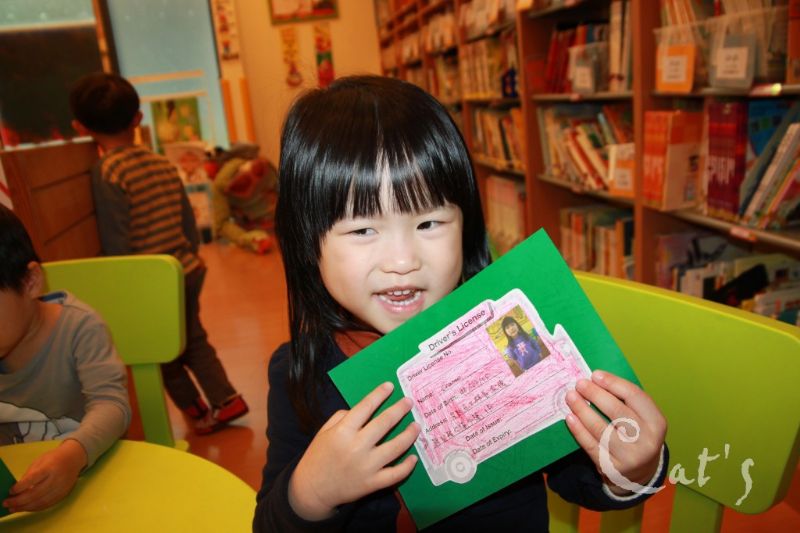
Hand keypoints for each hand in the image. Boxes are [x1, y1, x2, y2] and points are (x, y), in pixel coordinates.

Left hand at [3, 439, 87, 512]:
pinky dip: (35, 508)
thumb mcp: (40, 461)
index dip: (21, 487)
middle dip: (19, 500)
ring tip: (14, 508)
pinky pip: (47, 504)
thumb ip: (29, 475)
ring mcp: (61, 488)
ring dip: (25, 507)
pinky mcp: (64, 494)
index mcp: (50, 466)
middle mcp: (56, 478)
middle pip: (36, 493)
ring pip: (41, 502)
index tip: (11, 491)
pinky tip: (26, 507)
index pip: (33, 478)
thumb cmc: (54, 458)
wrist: (74, 458)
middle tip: (7, 503)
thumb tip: (18, 491)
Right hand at [288, 382, 420, 520]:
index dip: (379, 395)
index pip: (365, 407)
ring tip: (416, 426)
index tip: (390, 386)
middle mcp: (356, 447)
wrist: (312, 490)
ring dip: (409, 435)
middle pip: (384, 423)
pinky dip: (407, 466)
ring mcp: (366, 467)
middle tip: (409, 402)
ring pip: (395, 447)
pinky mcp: (372, 484)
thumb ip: (342, 417)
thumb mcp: (324, 431)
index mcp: (343, 432)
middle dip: (399, 409)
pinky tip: (414, 458)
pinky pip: (395, 474)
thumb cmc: (318, 456)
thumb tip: (364, 410)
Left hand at [565, 370, 665, 494]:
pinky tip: (570, 418)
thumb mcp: (642, 418)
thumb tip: (596, 380)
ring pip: (601, 429)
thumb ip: (625, 401)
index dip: (613, 383)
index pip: (634, 396)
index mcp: (656, 422)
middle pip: (616, 411)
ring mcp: (629, 456)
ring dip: (582, 410)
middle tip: (579, 384)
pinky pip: (591, 445)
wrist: (640, 473)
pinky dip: (578, 430)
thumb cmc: (638, 435)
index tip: (595, 375)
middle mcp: (646, 440)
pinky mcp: (612, 468)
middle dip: (595, 394)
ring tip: (570, 397)